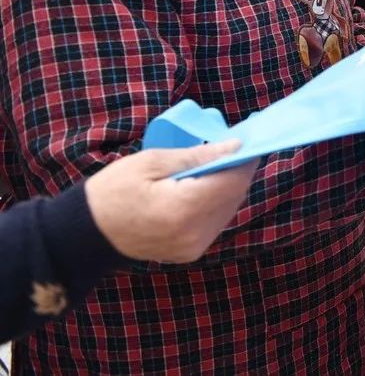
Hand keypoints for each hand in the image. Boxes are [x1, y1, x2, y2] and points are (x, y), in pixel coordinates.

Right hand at [84, 141, 258, 262]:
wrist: (88, 233)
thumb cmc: (114, 190)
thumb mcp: (152, 162)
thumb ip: (198, 156)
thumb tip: (235, 147)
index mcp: (184, 208)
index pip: (233, 181)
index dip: (244, 159)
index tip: (246, 140)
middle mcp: (195, 233)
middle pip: (235, 195)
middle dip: (236, 171)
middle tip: (227, 150)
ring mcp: (194, 247)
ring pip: (229, 209)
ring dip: (227, 187)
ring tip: (212, 168)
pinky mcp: (191, 253)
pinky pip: (216, 223)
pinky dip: (215, 204)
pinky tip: (201, 190)